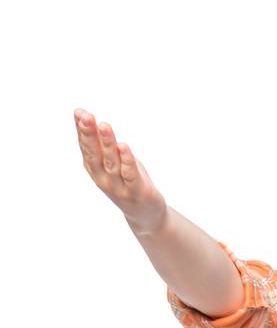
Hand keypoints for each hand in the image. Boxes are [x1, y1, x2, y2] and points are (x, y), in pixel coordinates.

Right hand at [74, 108, 166, 234]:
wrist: (146, 214)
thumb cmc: (128, 181)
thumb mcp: (112, 160)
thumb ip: (100, 142)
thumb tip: (84, 116)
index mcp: (95, 169)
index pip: (86, 147)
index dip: (81, 130)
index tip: (78, 112)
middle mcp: (103, 178)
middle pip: (94, 154)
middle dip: (89, 135)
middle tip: (85, 116)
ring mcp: (119, 187)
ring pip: (111, 163)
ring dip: (107, 144)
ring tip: (104, 125)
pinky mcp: (136, 191)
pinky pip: (130, 174)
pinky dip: (126, 160)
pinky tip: (123, 146)